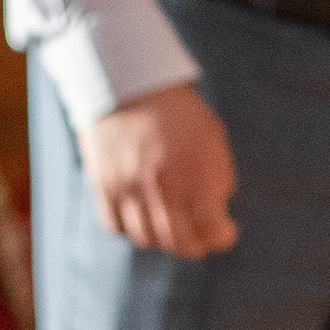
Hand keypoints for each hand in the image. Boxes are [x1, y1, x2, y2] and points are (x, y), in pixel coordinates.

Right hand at [75, 77, 237, 258]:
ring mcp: (130, 193)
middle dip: (195, 244)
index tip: (225, 233)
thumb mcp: (214, 141)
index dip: (222, 237)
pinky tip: (141, 216)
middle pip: (180, 244)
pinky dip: (131, 228)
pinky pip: (116, 227)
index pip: (212, 233)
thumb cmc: (180, 113)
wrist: (134, 85)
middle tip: (200, 238)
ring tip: (170, 227)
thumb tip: (218, 211)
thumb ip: (218, 180)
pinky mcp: (104, 188)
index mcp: (195, 180)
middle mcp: (162, 192)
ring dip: (163, 239)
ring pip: (147, 239)